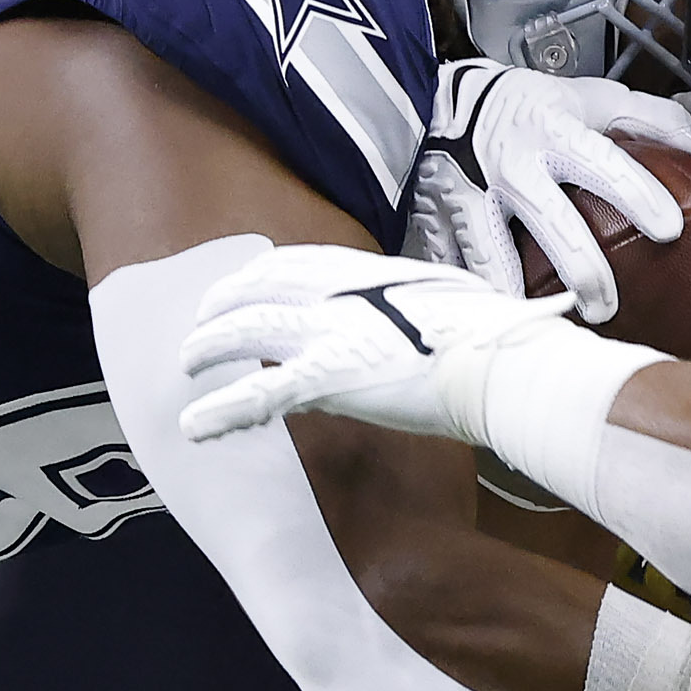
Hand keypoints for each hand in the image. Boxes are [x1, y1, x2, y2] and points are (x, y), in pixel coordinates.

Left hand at [178, 244, 598, 446]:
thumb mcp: (439, 301)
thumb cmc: (490, 336)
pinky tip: (195, 427)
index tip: (240, 287)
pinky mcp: (330, 377)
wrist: (504, 361)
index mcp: (366, 272)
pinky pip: (261, 393)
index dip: (258, 275)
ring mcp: (331, 332)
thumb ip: (403, 308)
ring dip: (209, 346)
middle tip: (199, 328)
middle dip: (221, 306)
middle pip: (258, 287)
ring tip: (186, 366)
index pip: (294, 263)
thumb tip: (398, 324)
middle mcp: (340, 293)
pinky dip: (222, 409)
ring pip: (246, 331)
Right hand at [405, 60, 690, 321]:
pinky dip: (474, 295)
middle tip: (608, 307)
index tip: (670, 228)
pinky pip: (457, 264)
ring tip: (549, 330)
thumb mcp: (592, 98)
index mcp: (556, 130)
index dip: (637, 194)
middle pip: (551, 220)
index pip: (604, 163)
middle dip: (582, 267)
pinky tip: (493, 325)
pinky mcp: (441, 220)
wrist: (442, 101)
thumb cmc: (531, 107)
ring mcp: (473, 194)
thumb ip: (655, 122)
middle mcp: (515, 164)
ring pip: (494, 252)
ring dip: (520, 293)